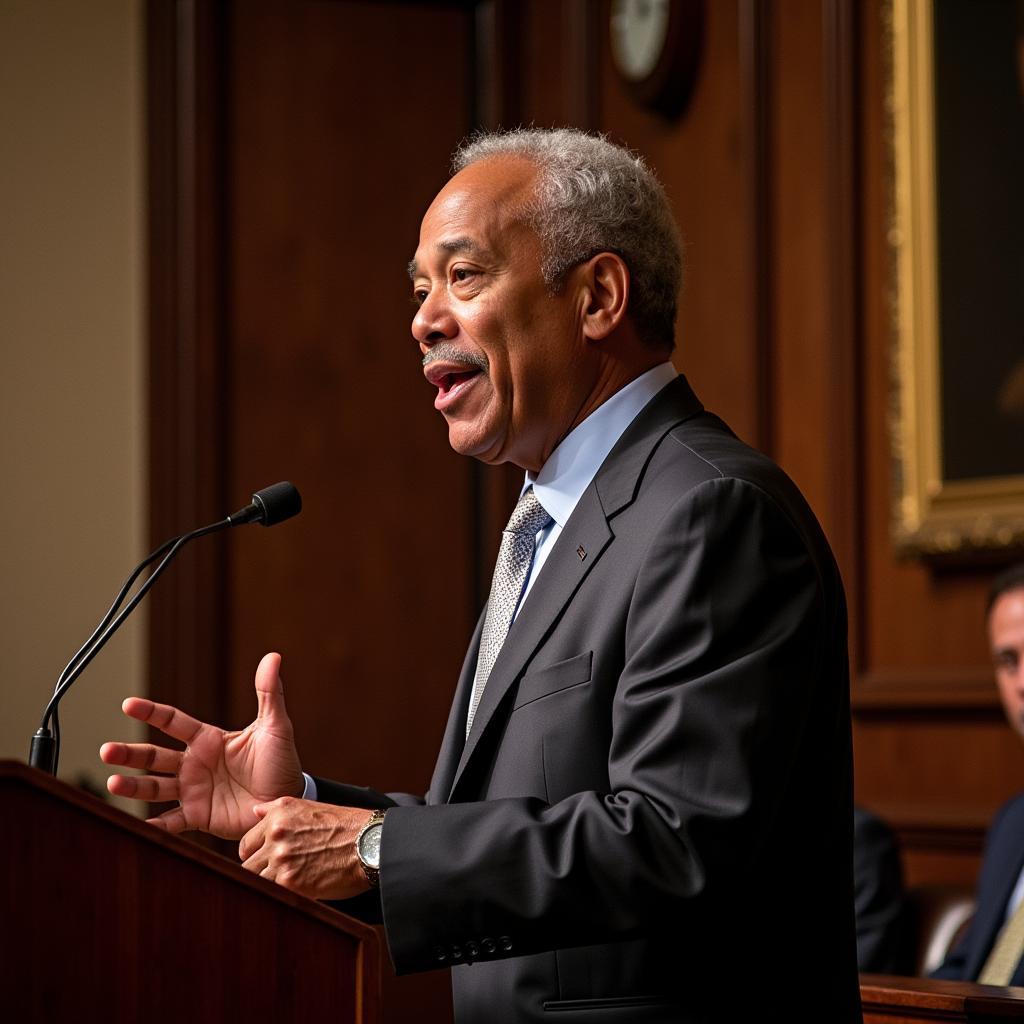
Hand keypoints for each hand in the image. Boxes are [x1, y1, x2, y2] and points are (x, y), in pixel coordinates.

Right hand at [100, 652, 303, 838]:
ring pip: (155, 787)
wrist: (287, 798)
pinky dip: (155, 825)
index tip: (128, 705)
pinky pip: (172, 821)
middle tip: (106, 751)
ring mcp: (193, 790)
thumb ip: (269, 693)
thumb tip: (273, 657)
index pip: (173, 722)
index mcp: (208, 739)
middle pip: (154, 756)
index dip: (151, 713)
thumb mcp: (275, 725)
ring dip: (133, 786)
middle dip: (130, 753)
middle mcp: (194, 764)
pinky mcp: (198, 816)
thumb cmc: (282, 761)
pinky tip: (138, 824)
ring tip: (112, 784)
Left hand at [239, 798, 372, 900]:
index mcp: (278, 816)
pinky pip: (272, 895)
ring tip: (287, 887)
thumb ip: (275, 809)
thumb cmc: (344, 826)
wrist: (369, 843)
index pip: (246, 845)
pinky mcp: (290, 883)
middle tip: (277, 878)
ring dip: (269, 886)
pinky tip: (294, 893)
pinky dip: (280, 896)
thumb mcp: (309, 806)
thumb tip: (254, 812)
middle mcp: (276, 835)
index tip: (266, 862)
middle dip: (260, 873)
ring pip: (256, 882)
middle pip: (247, 866)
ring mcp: (281, 859)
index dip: (255, 856)